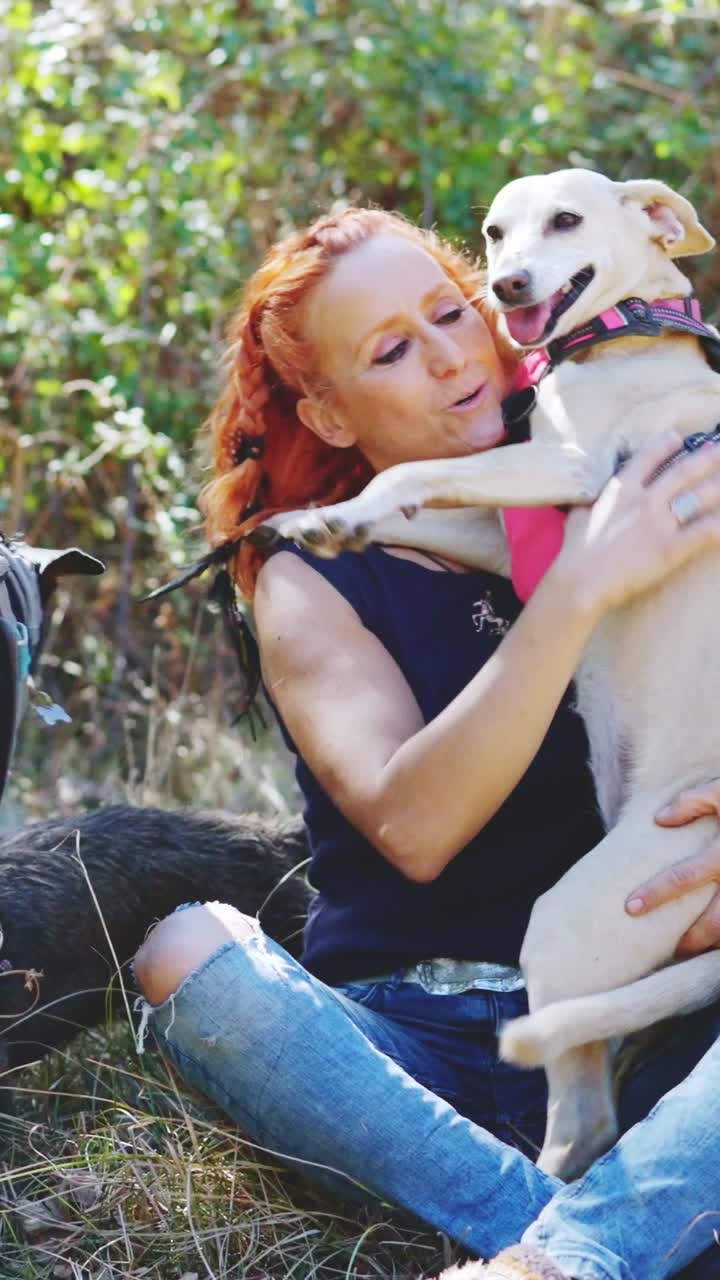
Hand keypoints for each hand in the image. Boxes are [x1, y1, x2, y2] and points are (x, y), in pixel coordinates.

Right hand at [558, 432, 719, 617]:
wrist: (581, 581)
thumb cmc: (575, 552)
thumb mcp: (579, 517)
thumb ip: (591, 504)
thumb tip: (588, 500)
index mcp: (621, 490)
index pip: (648, 458)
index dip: (665, 445)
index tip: (678, 436)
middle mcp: (645, 500)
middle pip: (683, 471)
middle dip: (707, 458)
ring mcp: (661, 522)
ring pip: (700, 496)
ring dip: (719, 486)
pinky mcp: (672, 547)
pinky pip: (705, 531)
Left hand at [625, 780, 719, 955]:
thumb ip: (692, 801)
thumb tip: (660, 820)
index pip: (683, 879)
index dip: (656, 895)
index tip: (631, 907)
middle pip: (715, 922)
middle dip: (691, 941)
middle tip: (670, 951)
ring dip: (717, 945)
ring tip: (697, 950)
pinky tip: (719, 941)